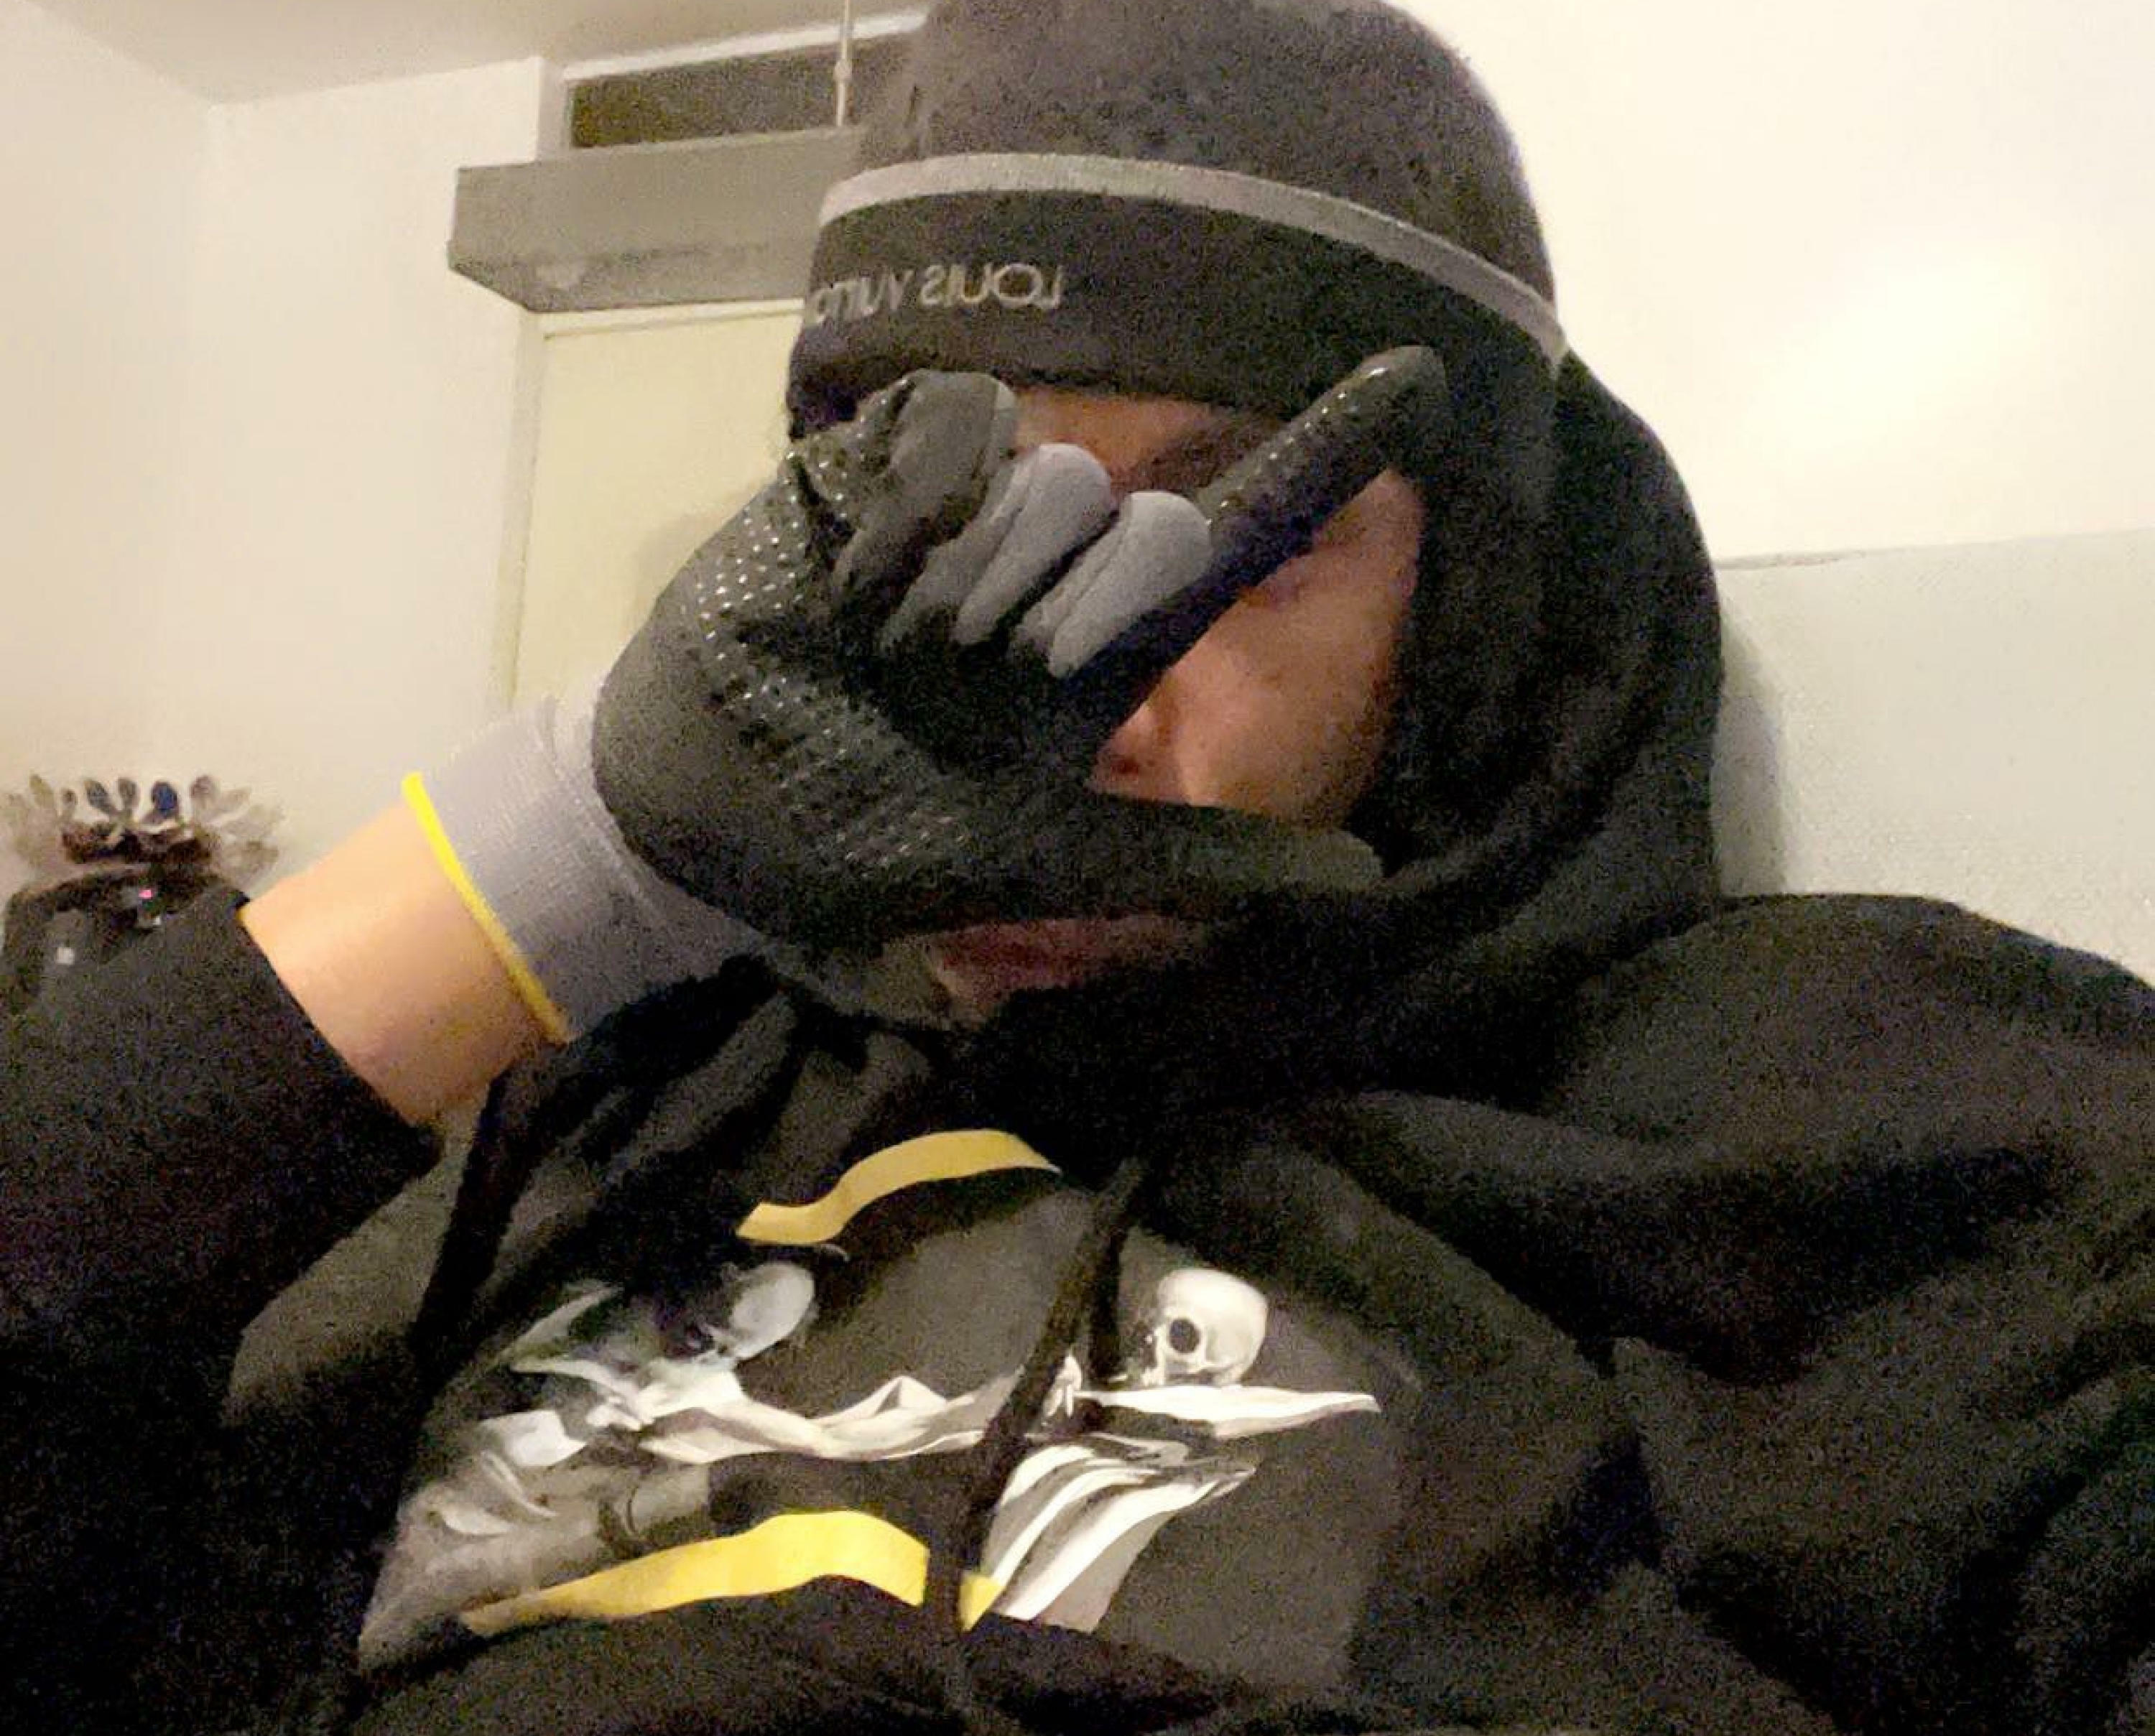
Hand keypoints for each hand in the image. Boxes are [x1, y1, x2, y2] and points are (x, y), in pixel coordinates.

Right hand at [592, 347, 1449, 951]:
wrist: (695, 801)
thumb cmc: (858, 842)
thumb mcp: (1033, 867)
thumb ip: (1182, 861)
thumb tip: (1354, 881)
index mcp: (1098, 659)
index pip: (1227, 551)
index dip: (1318, 469)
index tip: (1415, 383)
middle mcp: (1049, 569)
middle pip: (1133, 522)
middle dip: (1066, 612)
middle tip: (969, 682)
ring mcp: (965, 512)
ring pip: (1053, 474)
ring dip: (986, 573)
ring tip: (899, 646)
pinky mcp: (876, 468)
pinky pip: (954, 431)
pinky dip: (923, 503)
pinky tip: (867, 582)